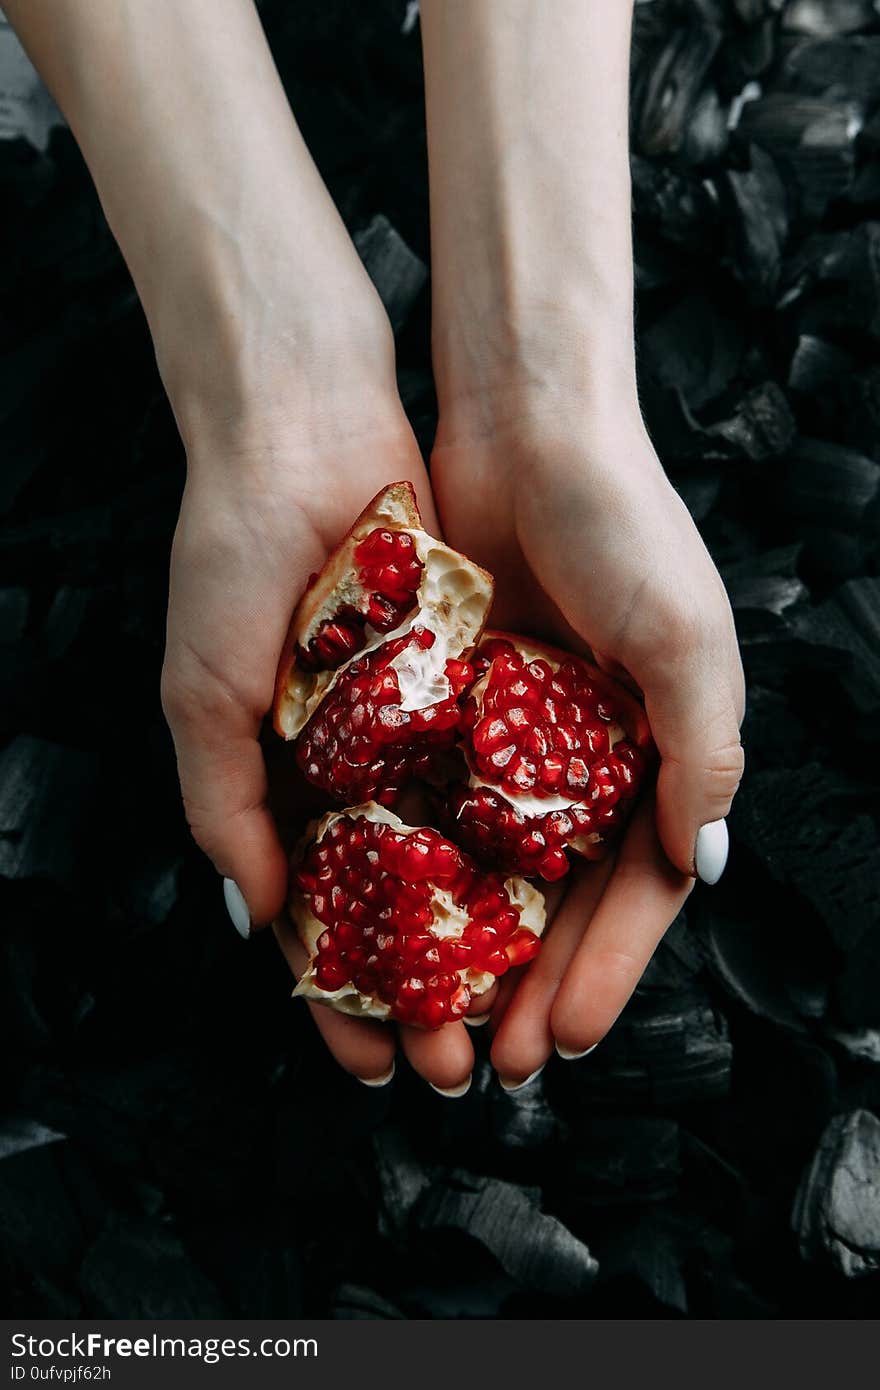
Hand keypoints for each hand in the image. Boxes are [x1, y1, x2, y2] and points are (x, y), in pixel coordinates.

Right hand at [161, 349, 488, 1094]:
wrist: (302, 429)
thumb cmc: (228, 558)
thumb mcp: (201, 692)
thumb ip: (222, 806)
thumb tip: (258, 918)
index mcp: (278, 781)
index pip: (314, 919)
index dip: (337, 996)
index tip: (371, 1066)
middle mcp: (353, 766)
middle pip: (398, 905)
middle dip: (427, 992)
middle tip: (462, 1067)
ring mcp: (413, 726)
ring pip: (458, 856)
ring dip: (483, 939)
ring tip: (512, 1013)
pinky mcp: (469, 678)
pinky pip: (498, 771)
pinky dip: (518, 838)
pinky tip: (548, 903)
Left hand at [430, 397, 744, 1085]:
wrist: (529, 425)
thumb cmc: (623, 524)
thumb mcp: (685, 640)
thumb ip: (701, 753)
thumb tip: (703, 866)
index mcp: (657, 751)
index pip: (637, 889)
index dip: (605, 969)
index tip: (560, 1040)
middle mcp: (589, 755)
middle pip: (562, 898)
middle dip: (533, 983)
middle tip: (490, 1064)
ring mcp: (519, 734)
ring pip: (496, 868)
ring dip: (476, 948)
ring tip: (439, 1021)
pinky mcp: (456, 704)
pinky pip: (438, 803)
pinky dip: (423, 867)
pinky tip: (393, 925)